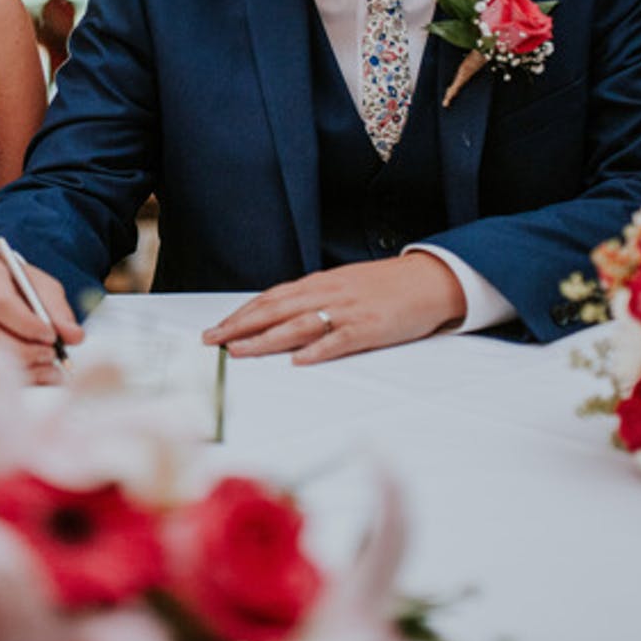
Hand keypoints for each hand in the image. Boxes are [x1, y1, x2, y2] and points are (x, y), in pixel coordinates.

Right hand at [0, 253, 83, 384]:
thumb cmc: (14, 285)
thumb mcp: (38, 285)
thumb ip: (57, 309)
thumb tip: (75, 337)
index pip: (0, 303)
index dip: (27, 324)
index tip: (51, 336)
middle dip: (26, 350)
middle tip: (52, 354)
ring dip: (25, 368)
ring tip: (51, 367)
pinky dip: (19, 379)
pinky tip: (41, 376)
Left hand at [202, 255, 466, 364]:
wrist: (429, 280)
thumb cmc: (384, 286)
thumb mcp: (343, 285)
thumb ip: (313, 299)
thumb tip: (280, 317)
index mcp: (320, 283)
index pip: (272, 298)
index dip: (242, 313)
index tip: (217, 328)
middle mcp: (328, 293)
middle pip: (276, 310)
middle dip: (240, 326)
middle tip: (212, 341)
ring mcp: (348, 310)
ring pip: (299, 324)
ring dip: (266, 339)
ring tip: (240, 351)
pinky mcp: (370, 327)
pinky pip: (340, 339)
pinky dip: (318, 350)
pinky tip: (299, 361)